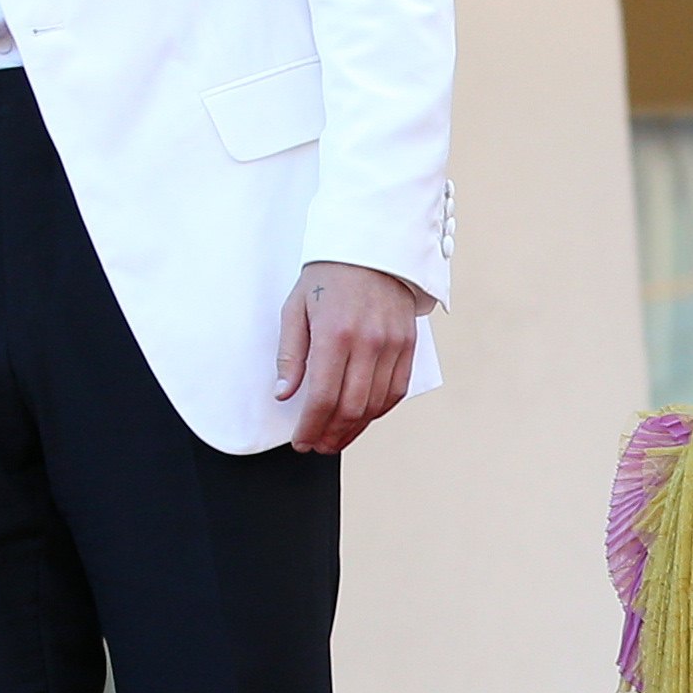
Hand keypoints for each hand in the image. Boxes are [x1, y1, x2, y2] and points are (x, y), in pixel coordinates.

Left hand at [272, 260, 427, 455]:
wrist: (372, 247)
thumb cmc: (327, 276)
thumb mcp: (295, 309)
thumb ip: (290, 354)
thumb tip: (284, 393)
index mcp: (334, 334)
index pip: (321, 397)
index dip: (310, 427)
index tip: (302, 441)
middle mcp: (367, 342)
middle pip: (350, 407)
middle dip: (331, 434)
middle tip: (318, 445)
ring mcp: (392, 344)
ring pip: (375, 404)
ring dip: (355, 428)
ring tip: (337, 437)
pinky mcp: (408, 344)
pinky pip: (396, 390)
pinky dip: (379, 410)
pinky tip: (363, 418)